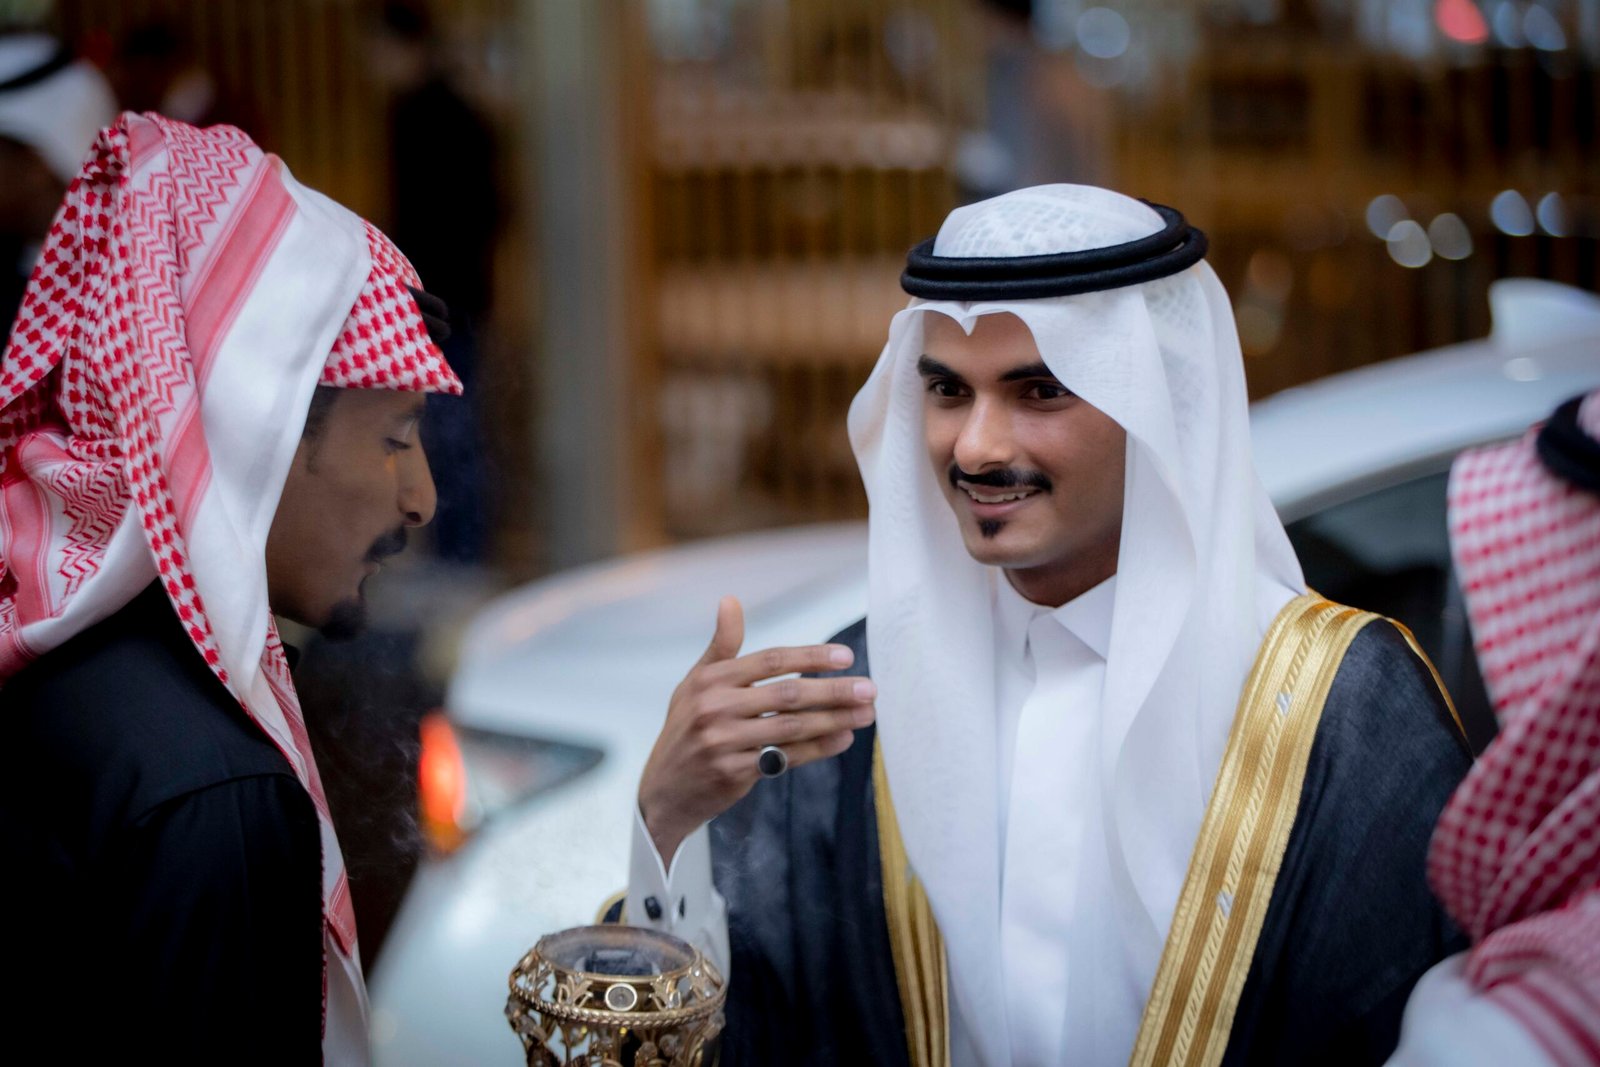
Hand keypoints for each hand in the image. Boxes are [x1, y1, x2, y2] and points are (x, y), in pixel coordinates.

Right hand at [638, 596, 875, 864]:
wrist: (663, 789)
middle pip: (788, 694)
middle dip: (834, 691)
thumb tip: (729, 600)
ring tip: (865, 714)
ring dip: (835, 720)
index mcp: (711, 680)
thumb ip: (722, 646)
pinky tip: (842, 738)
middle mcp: (715, 708)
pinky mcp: (734, 773)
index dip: (811, 657)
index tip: (846, 657)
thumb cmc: (686, 728)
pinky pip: (786, 757)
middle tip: (869, 689)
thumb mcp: (695, 682)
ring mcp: (724, 742)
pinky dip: (818, 748)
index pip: (771, 661)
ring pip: (792, 727)